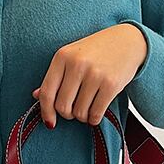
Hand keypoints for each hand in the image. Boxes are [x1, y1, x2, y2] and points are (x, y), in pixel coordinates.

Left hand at [32, 23, 146, 128]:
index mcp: (62, 56)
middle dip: (67, 114)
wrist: (128, 41)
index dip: (46, 112)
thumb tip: (36, 96)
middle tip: (75, 109)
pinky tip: (96, 111)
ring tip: (88, 107)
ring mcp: (95, 74)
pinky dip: (94, 119)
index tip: (50, 122)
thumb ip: (55, 77)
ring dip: (82, 117)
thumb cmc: (95, 51)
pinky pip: (95, 114)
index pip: (47, 93)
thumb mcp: (71, 57)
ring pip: (79, 113)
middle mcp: (77, 64)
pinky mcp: (111, 85)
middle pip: (62, 107)